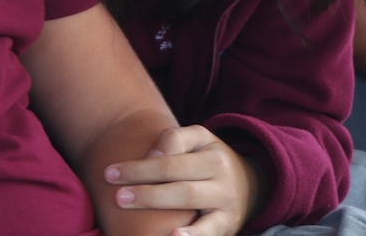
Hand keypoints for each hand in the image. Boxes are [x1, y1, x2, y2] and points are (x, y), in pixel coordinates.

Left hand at [104, 125, 262, 235]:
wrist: (253, 186)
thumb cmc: (210, 160)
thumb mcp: (199, 141)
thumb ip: (174, 139)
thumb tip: (151, 156)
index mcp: (210, 151)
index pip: (171, 148)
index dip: (142, 160)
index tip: (112, 172)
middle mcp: (220, 173)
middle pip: (175, 173)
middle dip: (141, 179)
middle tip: (114, 193)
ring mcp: (225, 201)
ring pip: (188, 197)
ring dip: (155, 199)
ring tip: (127, 203)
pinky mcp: (227, 225)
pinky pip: (209, 231)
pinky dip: (192, 235)